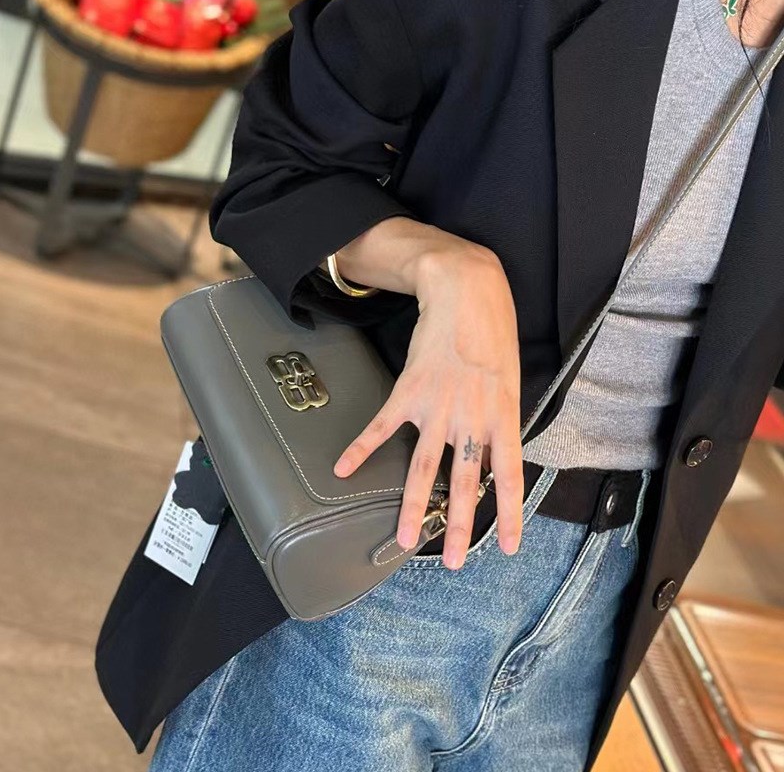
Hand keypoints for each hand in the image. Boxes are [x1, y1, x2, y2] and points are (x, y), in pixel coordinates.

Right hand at [332, 227, 523, 568]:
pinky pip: (381, 426)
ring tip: (405, 537)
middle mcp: (471, 418)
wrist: (465, 291)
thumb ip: (499, 421)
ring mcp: (437, 407)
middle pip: (464, 482)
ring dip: (414, 505)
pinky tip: (342, 467)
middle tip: (456, 561)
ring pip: (423, 466)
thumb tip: (489, 456)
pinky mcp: (408, 391)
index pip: (511, 475)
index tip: (509, 547)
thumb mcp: (509, 380)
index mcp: (503, 416)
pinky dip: (360, 448)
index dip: (510, 514)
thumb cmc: (492, 334)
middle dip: (460, 525)